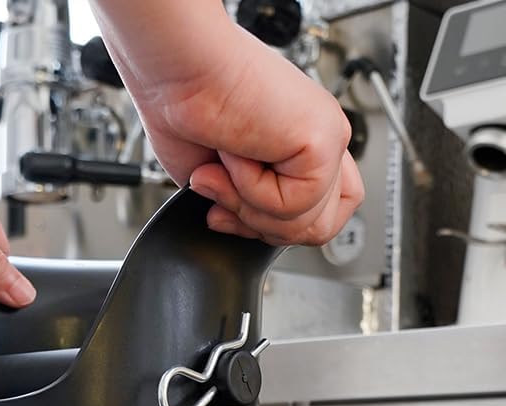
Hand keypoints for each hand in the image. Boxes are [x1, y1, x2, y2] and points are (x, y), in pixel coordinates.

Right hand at [92, 1, 363, 244]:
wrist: (178, 75)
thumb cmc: (185, 111)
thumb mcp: (217, 183)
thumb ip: (246, 208)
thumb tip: (248, 230)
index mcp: (298, 148)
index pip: (316, 214)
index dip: (273, 230)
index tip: (231, 215)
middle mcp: (319, 140)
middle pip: (319, 228)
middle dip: (262, 228)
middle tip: (223, 200)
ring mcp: (326, 139)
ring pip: (305, 225)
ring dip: (249, 208)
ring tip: (224, 169)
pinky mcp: (325, 140)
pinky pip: (293, 205)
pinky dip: (251, 189)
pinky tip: (236, 152)